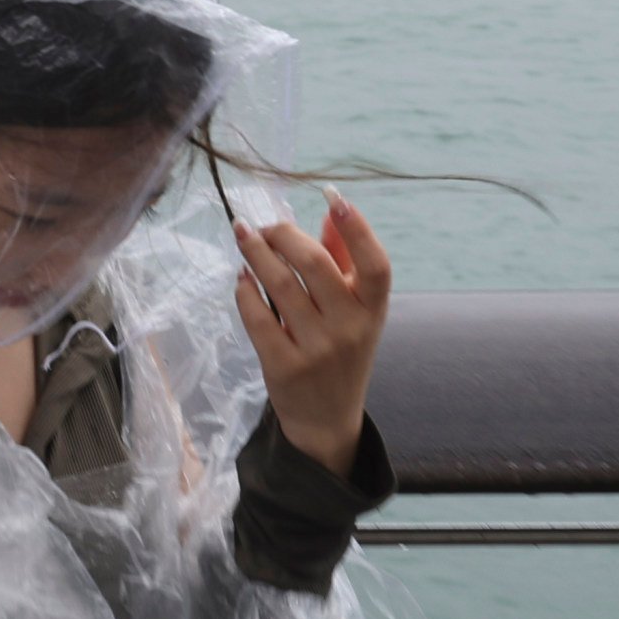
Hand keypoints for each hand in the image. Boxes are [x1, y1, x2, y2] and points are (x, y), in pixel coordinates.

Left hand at [233, 195, 390, 468]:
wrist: (327, 420)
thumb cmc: (342, 352)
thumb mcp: (356, 311)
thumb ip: (345, 262)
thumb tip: (332, 211)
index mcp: (374, 310)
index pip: (376, 265)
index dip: (358, 228)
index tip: (334, 197)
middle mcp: (350, 328)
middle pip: (315, 265)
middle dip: (283, 235)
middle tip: (264, 224)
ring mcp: (317, 349)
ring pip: (279, 286)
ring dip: (256, 253)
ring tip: (244, 236)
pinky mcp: (284, 366)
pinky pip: (257, 316)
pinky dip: (245, 290)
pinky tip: (242, 276)